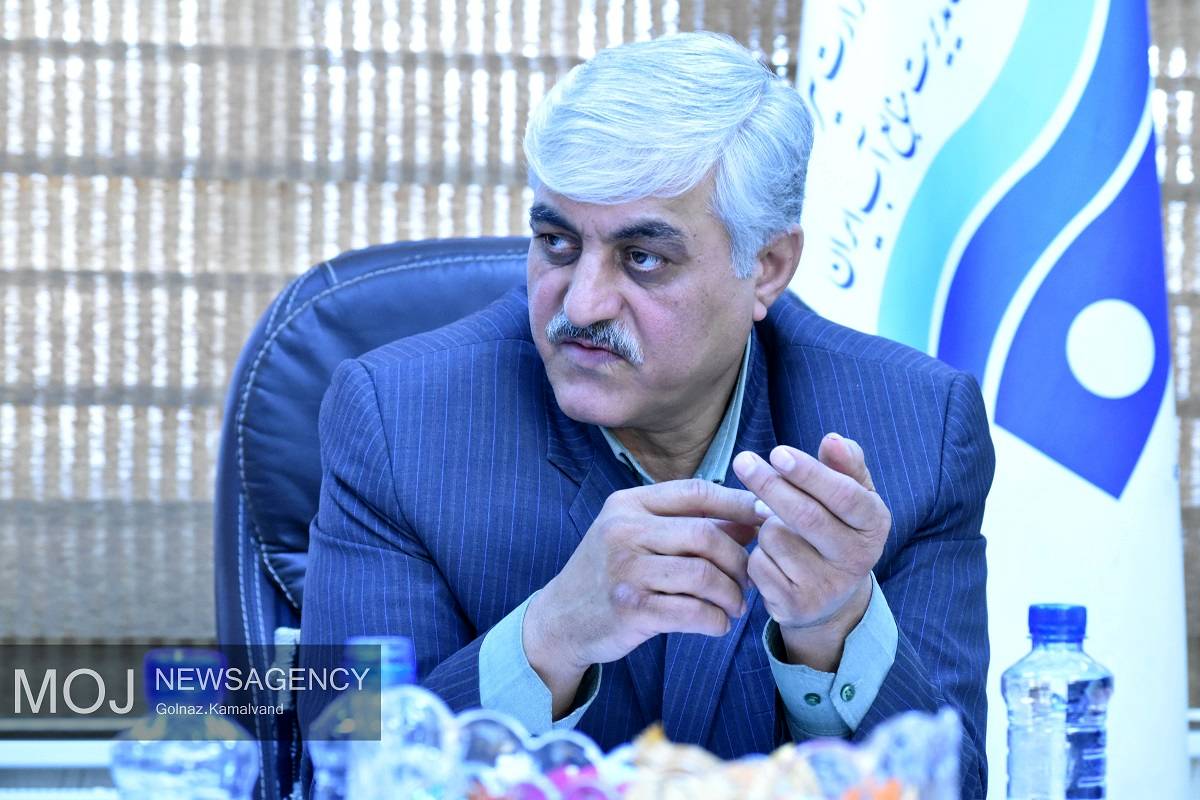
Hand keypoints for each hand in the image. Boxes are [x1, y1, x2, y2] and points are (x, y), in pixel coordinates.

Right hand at [523, 479, 760, 713]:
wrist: (561, 619)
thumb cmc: (611, 573)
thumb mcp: (638, 536)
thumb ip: (689, 524)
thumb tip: (754, 515)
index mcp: (628, 504)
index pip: (696, 492)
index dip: (739, 503)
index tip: (767, 518)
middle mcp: (624, 531)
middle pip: (706, 535)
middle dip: (738, 559)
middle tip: (748, 580)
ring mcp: (625, 570)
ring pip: (704, 575)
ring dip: (732, 594)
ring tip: (735, 605)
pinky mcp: (630, 609)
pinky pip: (693, 612)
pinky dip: (716, 621)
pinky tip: (717, 624)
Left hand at [732, 434, 890, 670]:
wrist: (831, 598)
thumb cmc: (837, 528)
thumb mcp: (851, 494)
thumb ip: (845, 464)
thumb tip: (833, 440)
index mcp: (874, 524)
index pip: (844, 495)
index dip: (809, 473)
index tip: (777, 451)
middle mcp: (857, 559)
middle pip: (806, 516)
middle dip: (770, 485)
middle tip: (743, 460)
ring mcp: (826, 587)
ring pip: (775, 537)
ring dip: (764, 523)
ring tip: (779, 527)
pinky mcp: (795, 606)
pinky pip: (759, 564)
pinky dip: (756, 552)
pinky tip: (773, 557)